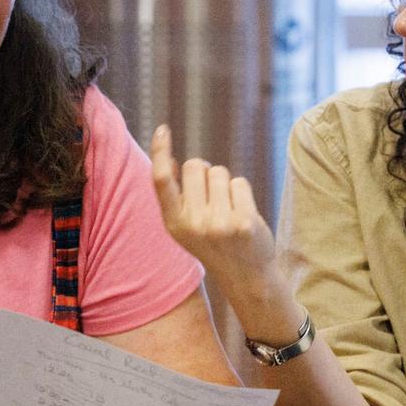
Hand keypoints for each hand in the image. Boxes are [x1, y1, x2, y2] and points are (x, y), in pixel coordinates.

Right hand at [150, 125, 276, 288]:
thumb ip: (178, 198)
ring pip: (219, 172)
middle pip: (196, 165)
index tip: (162, 130)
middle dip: (205, 172)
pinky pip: (239, 183)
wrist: (245, 276)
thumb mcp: (186, 227)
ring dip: (225, 185)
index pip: (161, 181)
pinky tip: (242, 215)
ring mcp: (218, 224)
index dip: (159, 152)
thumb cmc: (214, 243)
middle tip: (213, 198)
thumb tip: (174, 162)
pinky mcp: (243, 222)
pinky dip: (242, 193)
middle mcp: (192, 223)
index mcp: (174, 223)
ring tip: (228, 210)